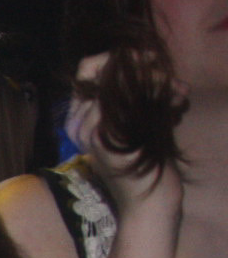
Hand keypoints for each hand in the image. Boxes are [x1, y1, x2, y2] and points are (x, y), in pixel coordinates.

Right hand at [71, 52, 183, 221]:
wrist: (149, 199)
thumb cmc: (145, 159)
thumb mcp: (133, 120)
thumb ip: (129, 94)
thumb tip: (147, 60)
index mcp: (79, 118)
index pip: (88, 69)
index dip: (119, 58)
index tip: (150, 62)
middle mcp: (78, 122)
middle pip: (104, 68)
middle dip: (144, 65)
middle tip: (168, 77)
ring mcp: (89, 130)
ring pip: (122, 80)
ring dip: (159, 79)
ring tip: (178, 92)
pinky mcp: (106, 137)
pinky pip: (132, 97)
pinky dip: (162, 94)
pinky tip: (177, 104)